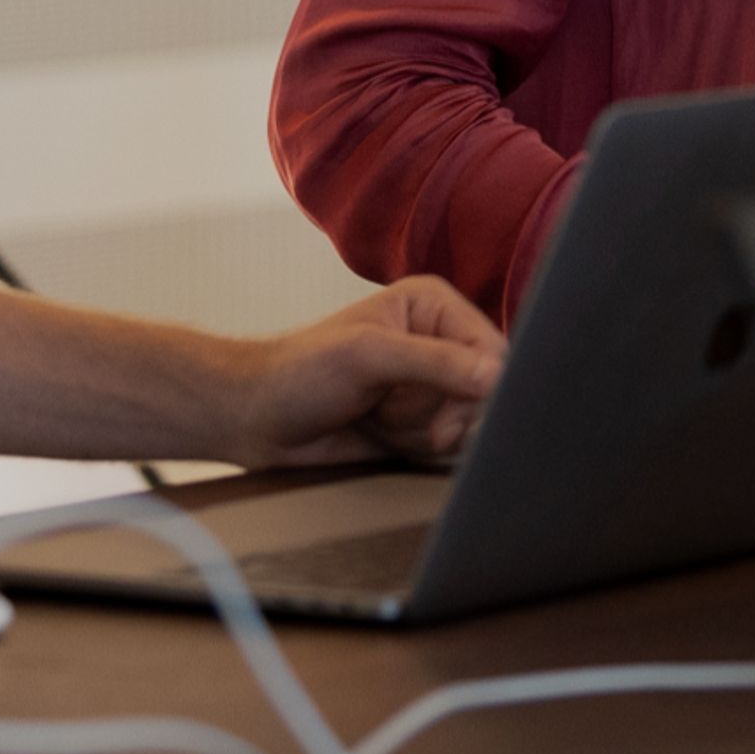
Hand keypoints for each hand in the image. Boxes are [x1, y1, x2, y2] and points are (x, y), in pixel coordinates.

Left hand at [224, 277, 506, 470]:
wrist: (258, 420)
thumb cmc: (301, 373)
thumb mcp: (369, 356)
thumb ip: (436, 363)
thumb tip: (497, 376)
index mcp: (434, 305)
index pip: (492, 350)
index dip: (477, 388)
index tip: (444, 418)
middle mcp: (439, 340)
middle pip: (484, 392)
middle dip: (437, 413)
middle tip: (388, 409)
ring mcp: (430, 385)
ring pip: (466, 423)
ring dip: (419, 432)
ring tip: (376, 416)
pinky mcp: (420, 421)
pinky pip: (446, 447)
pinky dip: (413, 448)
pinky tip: (378, 433)